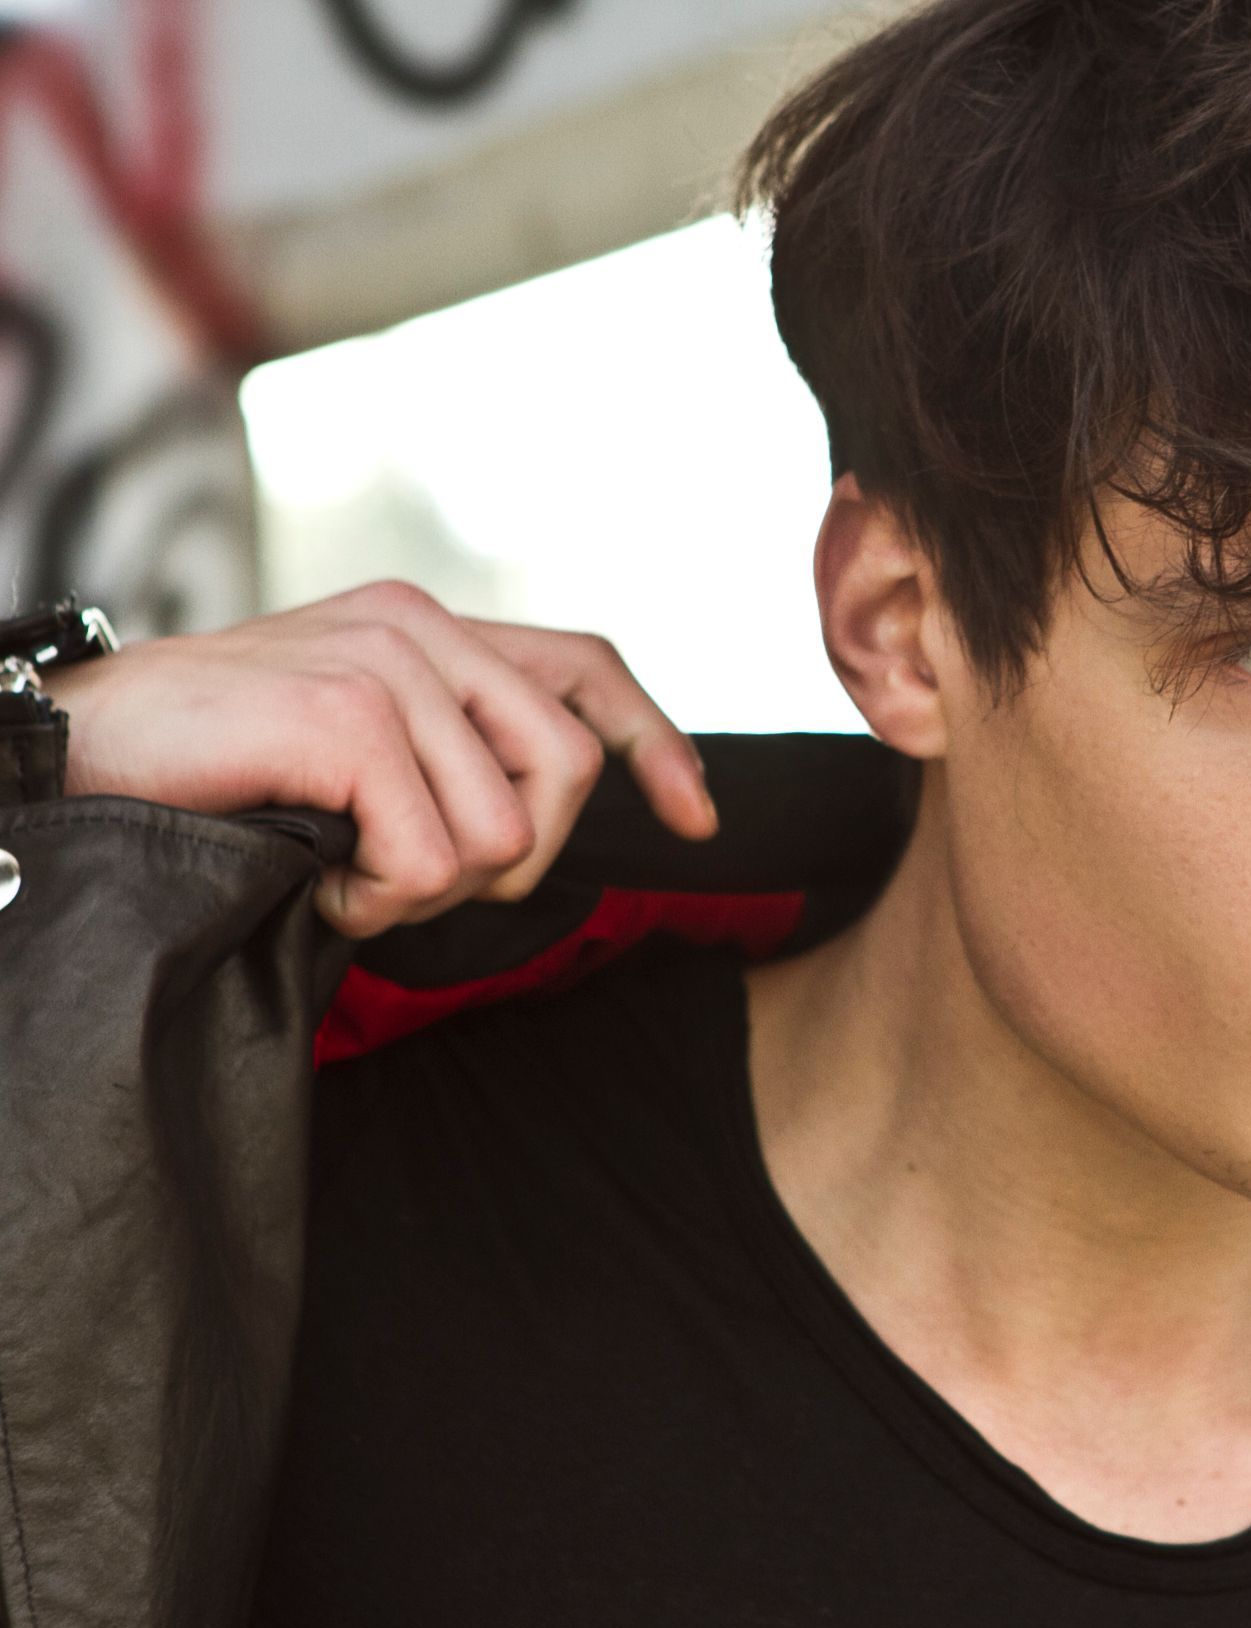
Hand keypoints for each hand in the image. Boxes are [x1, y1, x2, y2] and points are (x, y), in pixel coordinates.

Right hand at [45, 580, 715, 938]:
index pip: (583, 668)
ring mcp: (384, 663)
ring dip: (430, 888)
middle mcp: (417, 627)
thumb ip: (441, 753)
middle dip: (519, 855)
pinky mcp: (346, 715)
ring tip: (348, 872)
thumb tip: (535, 826)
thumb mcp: (347, 749)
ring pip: (502, 830)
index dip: (654, 743)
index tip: (697, 820)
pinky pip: (432, 858)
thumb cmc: (209, 773)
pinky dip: (380, 899)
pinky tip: (322, 880)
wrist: (74, 755)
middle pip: (565, 768)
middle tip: (420, 880)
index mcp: (427, 629)